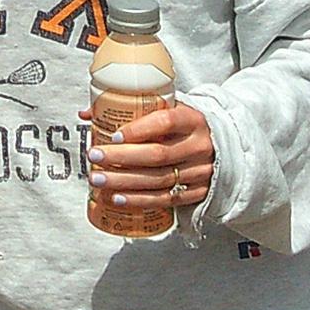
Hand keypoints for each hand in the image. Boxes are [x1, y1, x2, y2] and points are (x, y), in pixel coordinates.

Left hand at [80, 101, 214, 211]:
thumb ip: (132, 110)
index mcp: (192, 119)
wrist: (221, 147)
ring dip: (124, 182)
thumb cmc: (183, 126)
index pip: (166, 122)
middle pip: (157, 154)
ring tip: (98, 179)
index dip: (138, 129)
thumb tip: (87, 113)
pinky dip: (139, 200)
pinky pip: (165, 199)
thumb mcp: (168, 110)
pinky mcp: (197, 192)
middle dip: (121, 157)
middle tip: (94, 156)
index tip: (113, 134)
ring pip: (158, 179)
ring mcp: (199, 172)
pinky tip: (117, 198)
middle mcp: (198, 146)